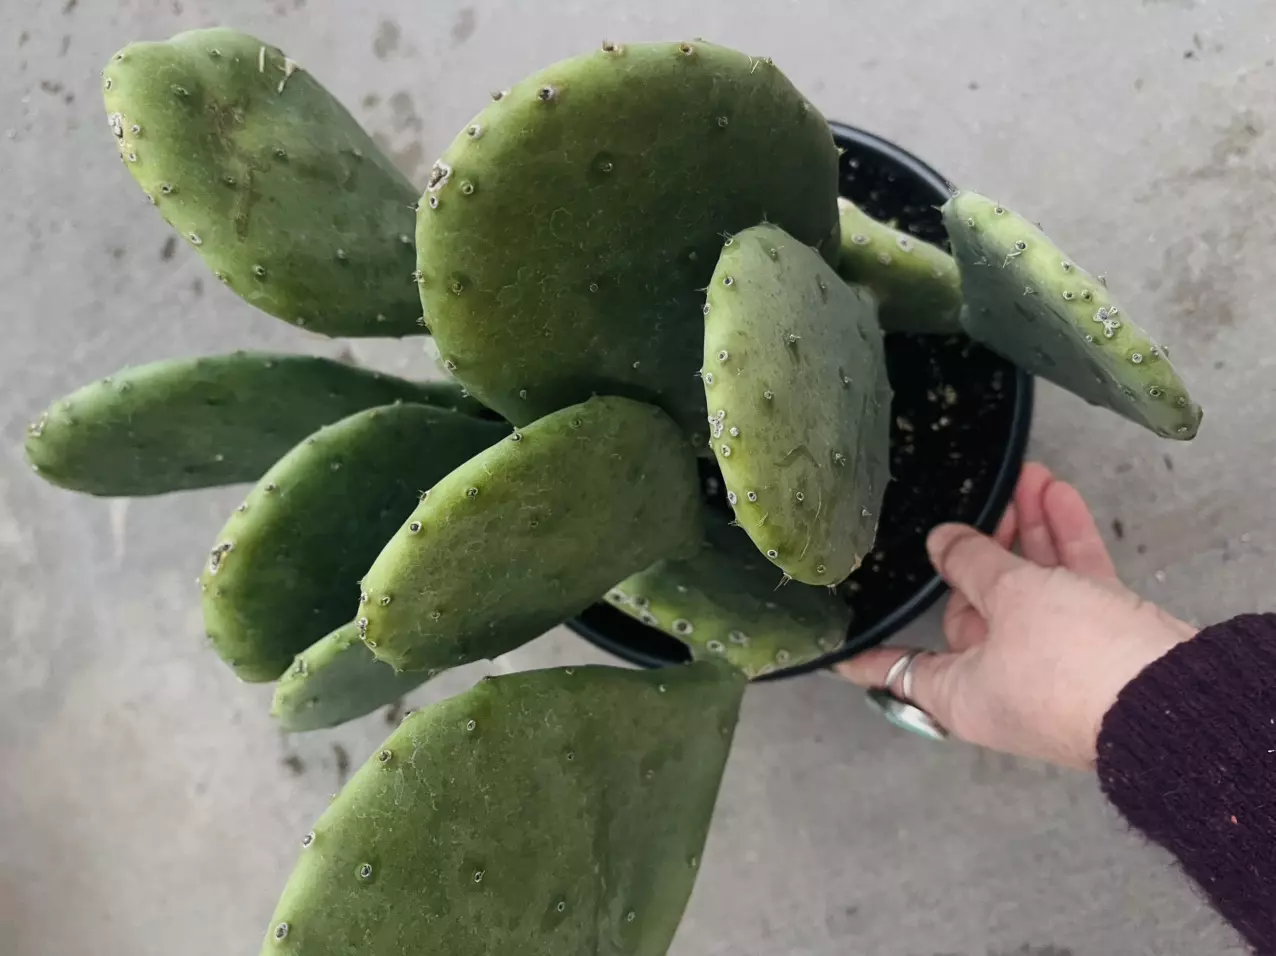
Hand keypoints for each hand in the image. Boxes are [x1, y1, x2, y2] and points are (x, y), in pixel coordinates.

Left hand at [838, 463, 1196, 768]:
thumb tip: (944, 542)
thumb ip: (972, 564)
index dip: (863, 652)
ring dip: (1030, 531)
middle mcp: (1000, 682)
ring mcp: (1053, 663)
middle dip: (984, 547)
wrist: (1170, 697)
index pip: (896, 668)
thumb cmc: (1069, 662)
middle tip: (983, 498)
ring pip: (1030, 589)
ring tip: (1026, 474)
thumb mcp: (1009, 599)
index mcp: (960, 692)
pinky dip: (1067, 542)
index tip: (831, 641)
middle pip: (974, 608)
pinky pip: (1073, 586)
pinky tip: (1058, 492)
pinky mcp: (1099, 644)